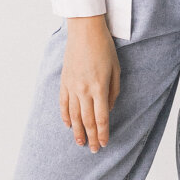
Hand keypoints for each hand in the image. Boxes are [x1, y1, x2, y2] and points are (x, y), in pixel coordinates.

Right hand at [59, 16, 120, 151]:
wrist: (85, 30)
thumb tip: (109, 109)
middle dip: (91, 137)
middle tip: (93, 150)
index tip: (104, 144)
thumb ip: (113, 92)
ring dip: (77, 131)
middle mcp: (84, 90)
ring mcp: (72, 86)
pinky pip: (63, 103)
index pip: (101, 118)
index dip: (103, 133)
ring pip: (73, 115)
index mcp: (99, 88)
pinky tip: (68, 125)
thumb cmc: (104, 47)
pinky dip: (65, 116)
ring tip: (80, 143)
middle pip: (87, 120)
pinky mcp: (64, 81)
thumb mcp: (116, 69)